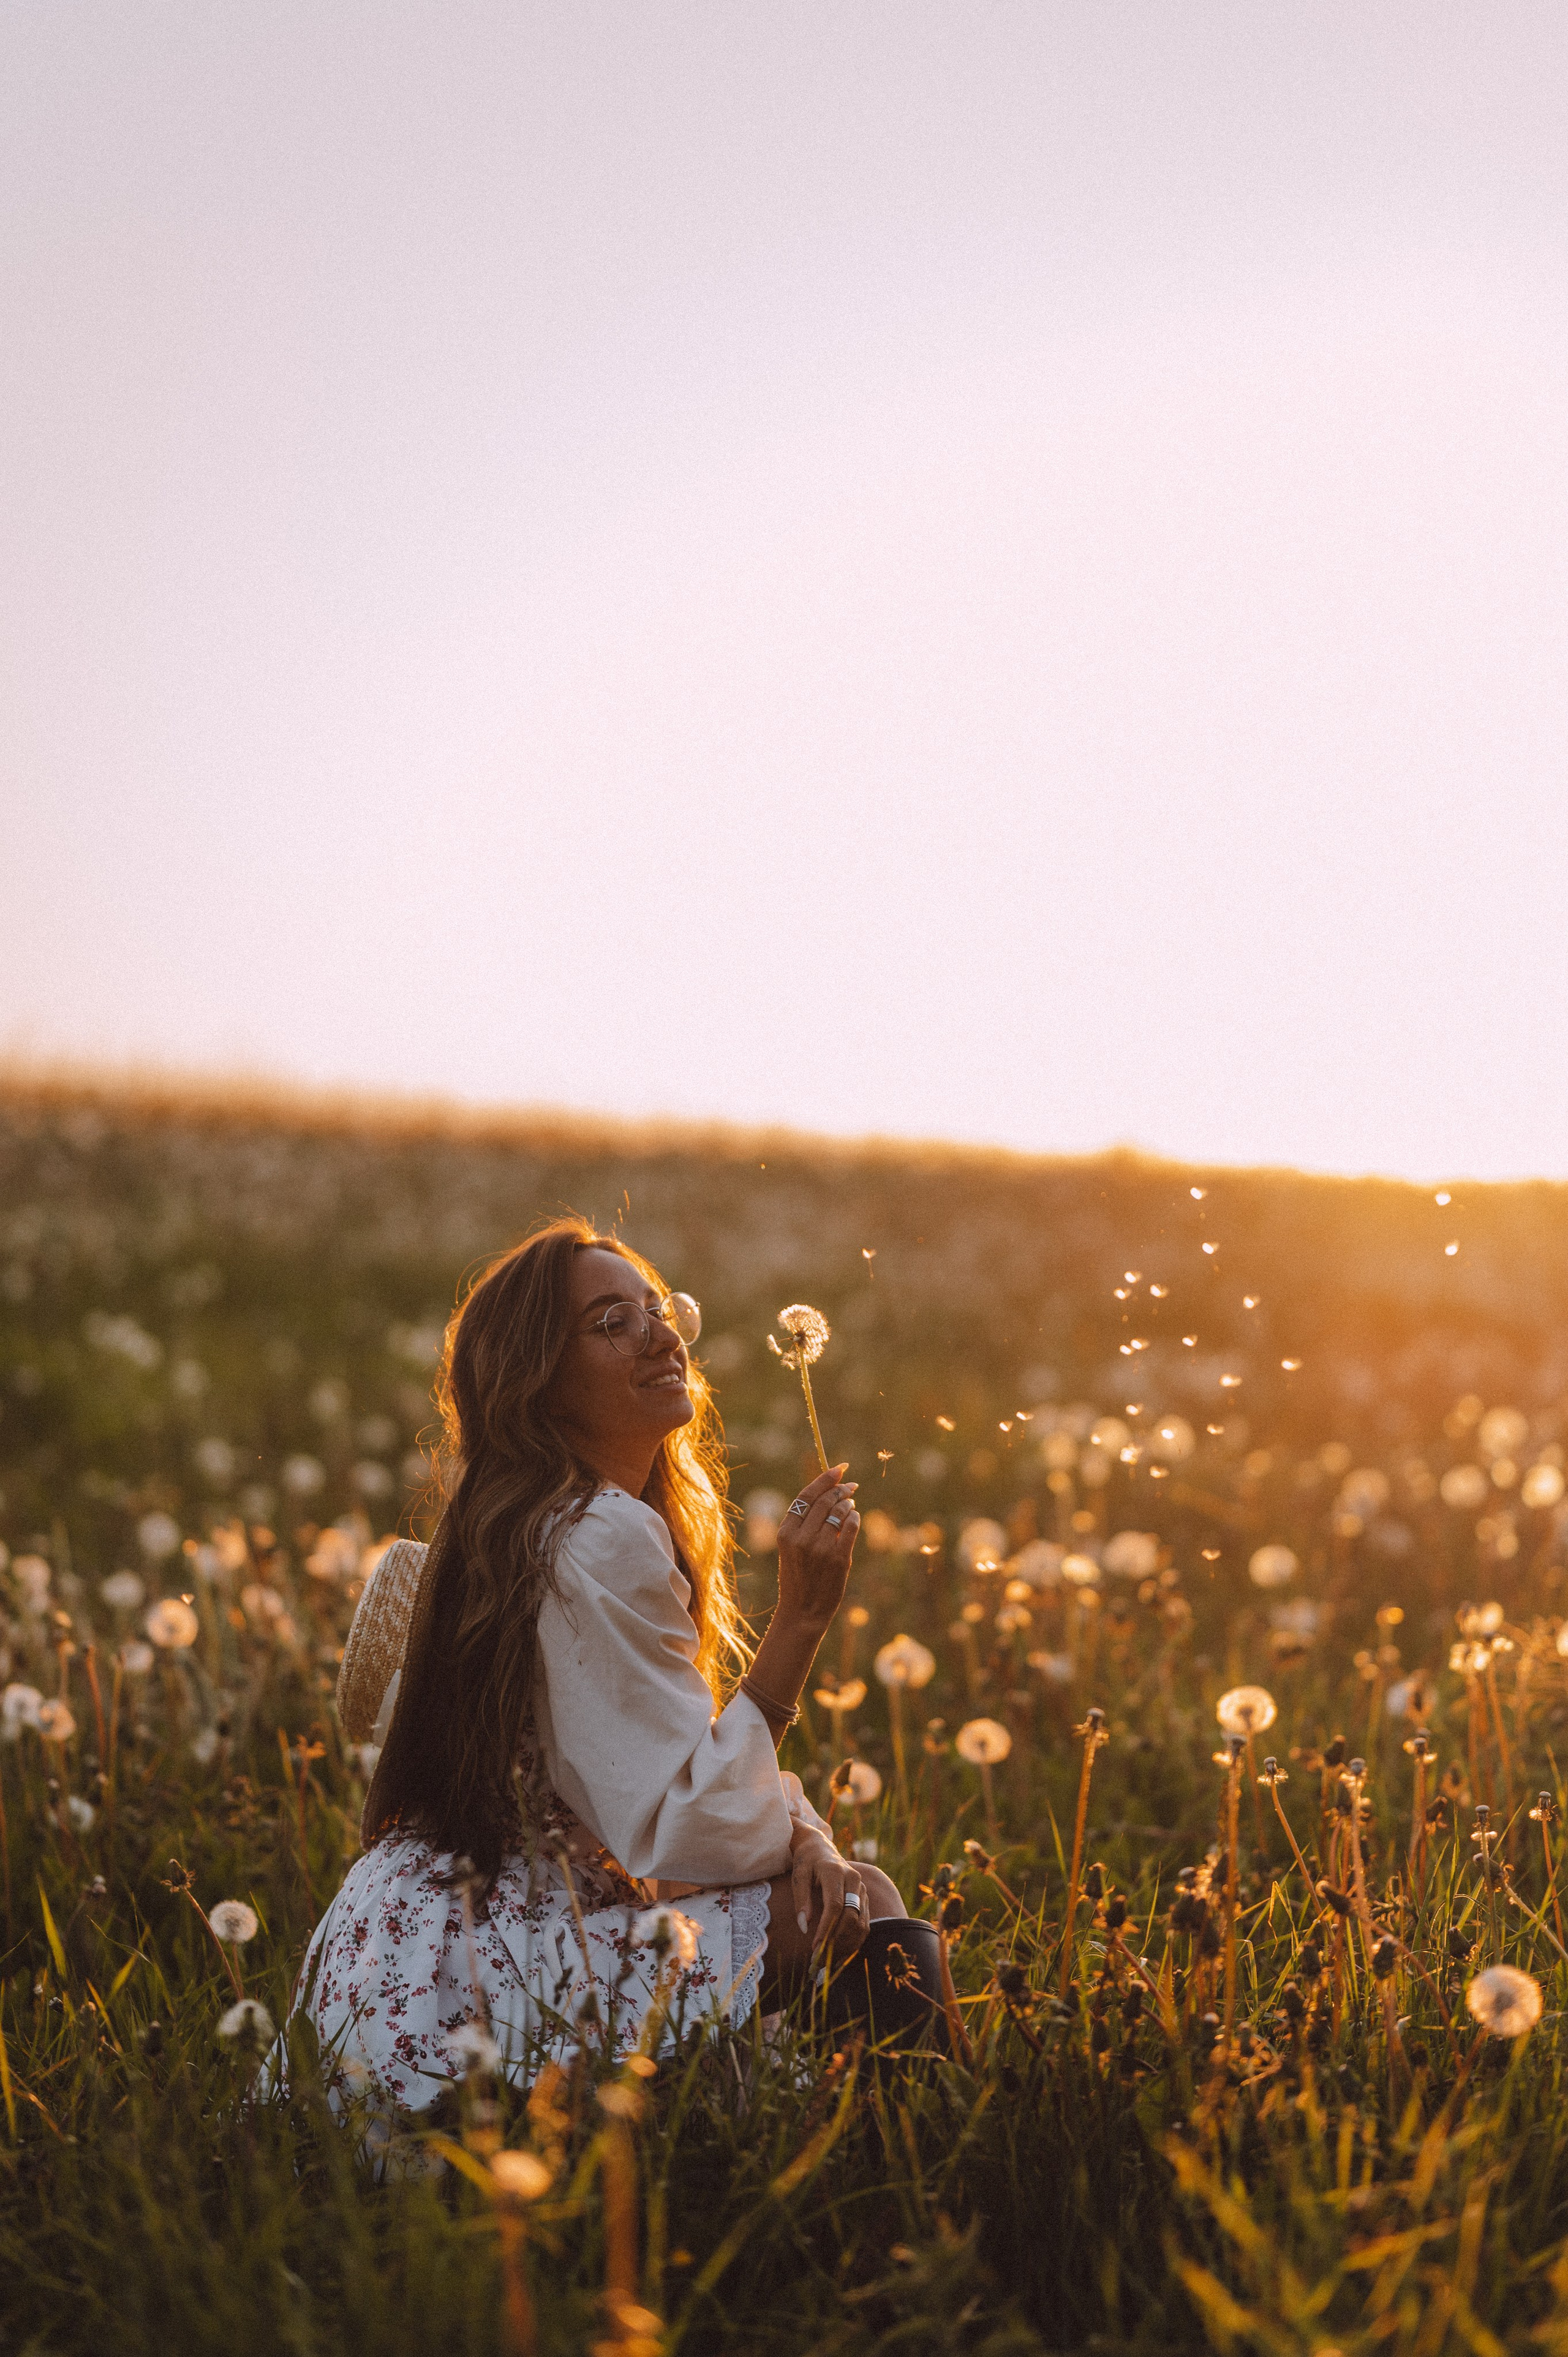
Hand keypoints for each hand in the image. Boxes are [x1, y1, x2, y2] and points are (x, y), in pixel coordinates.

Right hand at [775, 1464, 859, 1631]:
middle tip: (850, 1485)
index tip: (837, 1469)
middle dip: (840, 1489)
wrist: (802, 1611)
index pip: (806, 1496)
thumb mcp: (790, 1548)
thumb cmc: (797, 1577)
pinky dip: (855, 1518)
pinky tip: (854, 1517)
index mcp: (785, 1533)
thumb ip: (803, 1524)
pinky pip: (851, 1527)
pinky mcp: (839, 1558)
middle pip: (825, 1501)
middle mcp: (801, 1538)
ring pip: (839, 1512)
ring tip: (850, 1503)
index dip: (824, 1479)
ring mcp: (821, 1548)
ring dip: (848, 1503)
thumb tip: (829, 1494)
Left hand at [789, 1824, 868, 1954]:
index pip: (834, 1905)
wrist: (820, 1848)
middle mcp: (853, 1879)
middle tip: (820, 1960)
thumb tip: (804, 1926)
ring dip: (846, 1945)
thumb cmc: (806, 1862)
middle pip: (850, 1916)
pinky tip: (841, 1953)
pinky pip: (864, 1923)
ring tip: (828, 1961)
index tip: (815, 1947)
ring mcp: (862, 1889)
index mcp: (835, 1871)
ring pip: (860, 1923)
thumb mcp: (798, 1875)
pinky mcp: (865, 1897)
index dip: (826, 1928)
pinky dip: (854, 1941)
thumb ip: (801, 1899)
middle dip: (836, 1941)